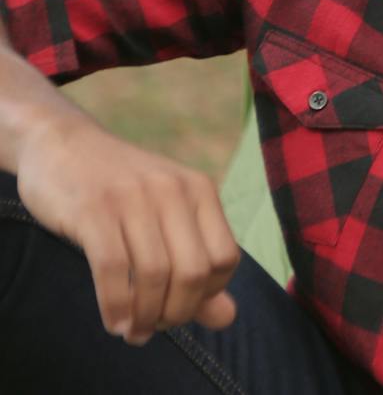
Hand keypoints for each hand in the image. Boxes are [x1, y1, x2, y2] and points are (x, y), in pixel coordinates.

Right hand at [13, 111, 239, 344]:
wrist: (62, 144)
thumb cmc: (119, 191)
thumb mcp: (165, 219)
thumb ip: (198, 268)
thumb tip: (227, 319)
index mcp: (199, 190)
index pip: (226, 258)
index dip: (209, 294)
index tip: (183, 308)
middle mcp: (173, 190)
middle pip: (194, 272)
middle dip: (177, 313)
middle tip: (154, 328)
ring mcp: (134, 198)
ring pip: (155, 274)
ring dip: (145, 316)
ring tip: (133, 331)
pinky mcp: (94, 209)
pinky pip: (114, 269)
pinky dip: (116, 305)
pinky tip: (114, 323)